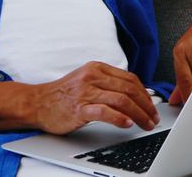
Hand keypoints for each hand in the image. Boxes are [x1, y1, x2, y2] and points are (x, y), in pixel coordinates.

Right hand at [28, 62, 159, 134]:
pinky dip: (120, 118)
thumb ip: (107, 83)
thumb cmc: (63, 94)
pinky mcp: (79, 107)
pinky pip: (105, 112)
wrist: (37, 103)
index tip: (151, 106)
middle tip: (153, 118)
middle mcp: (93, 77)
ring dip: (139, 114)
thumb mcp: (87, 80)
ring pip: (121, 100)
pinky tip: (128, 124)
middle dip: (146, 105)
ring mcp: (86, 92)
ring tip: (146, 124)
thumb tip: (133, 94)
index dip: (145, 94)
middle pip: (129, 89)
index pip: (130, 79)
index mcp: (97, 68)